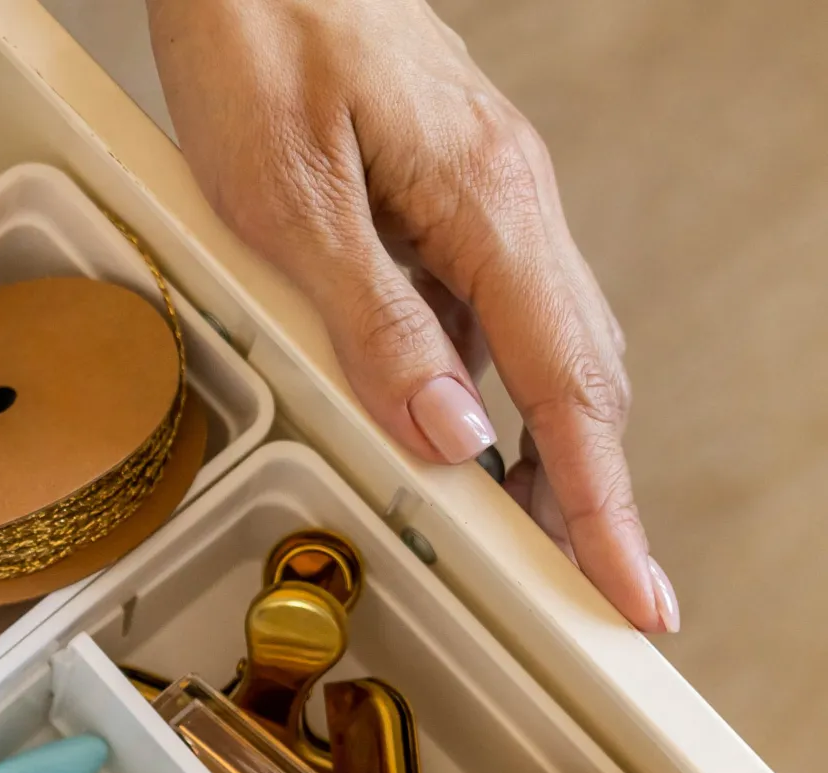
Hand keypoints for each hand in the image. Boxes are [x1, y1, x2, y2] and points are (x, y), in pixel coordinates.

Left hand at [147, 0, 676, 633]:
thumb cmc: (260, 41)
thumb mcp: (294, 198)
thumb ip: (377, 320)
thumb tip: (454, 440)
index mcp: (488, 205)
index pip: (567, 388)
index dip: (600, 506)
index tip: (632, 596)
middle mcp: (504, 203)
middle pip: (574, 376)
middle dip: (589, 495)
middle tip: (596, 597)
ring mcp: (477, 196)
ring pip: (531, 346)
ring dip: (541, 449)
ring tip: (532, 544)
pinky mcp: (437, 192)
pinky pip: (480, 308)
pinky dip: (484, 386)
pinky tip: (454, 430)